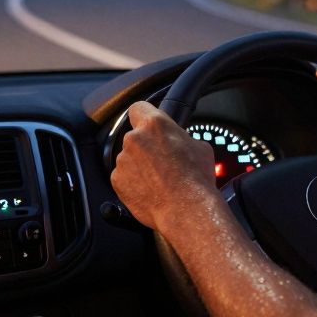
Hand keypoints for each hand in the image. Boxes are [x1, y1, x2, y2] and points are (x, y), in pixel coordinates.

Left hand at [110, 101, 217, 230]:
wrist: (186, 209)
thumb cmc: (196, 179)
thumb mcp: (200, 147)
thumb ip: (180, 137)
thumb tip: (178, 141)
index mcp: (155, 124)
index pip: (139, 107)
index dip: (144, 115)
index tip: (148, 122)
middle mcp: (135, 139)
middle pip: (135, 135)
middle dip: (146, 146)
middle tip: (162, 159)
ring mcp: (123, 160)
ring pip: (129, 157)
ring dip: (139, 165)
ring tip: (159, 179)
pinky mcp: (117, 180)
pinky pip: (124, 176)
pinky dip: (133, 181)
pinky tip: (150, 189)